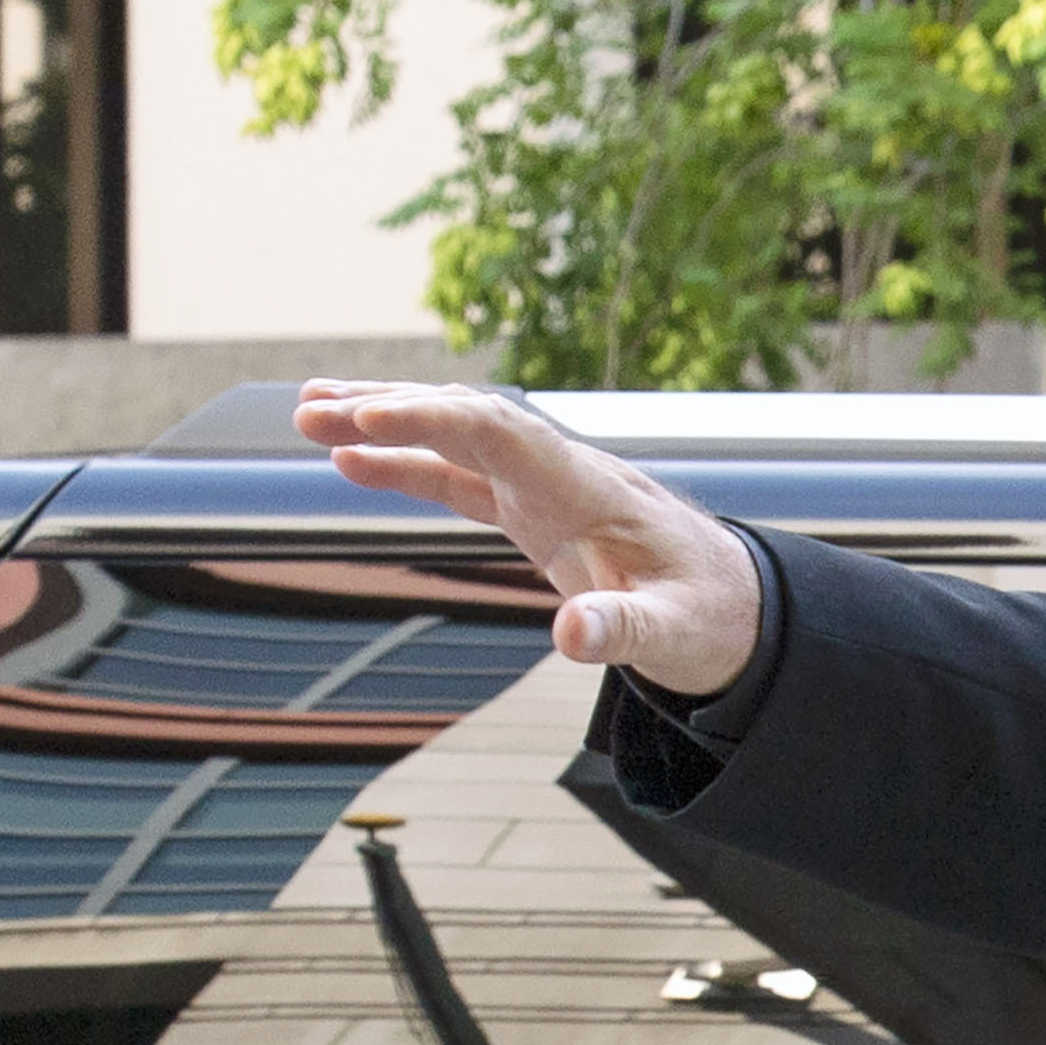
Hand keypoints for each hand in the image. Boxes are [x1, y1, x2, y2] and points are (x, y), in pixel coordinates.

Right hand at [293, 381, 765, 699]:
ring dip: (384, 425)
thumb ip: (624, 630)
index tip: (369, 415)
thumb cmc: (711, 617)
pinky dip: (406, 466)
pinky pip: (459, 477)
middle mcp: (561, 474)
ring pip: (455, 439)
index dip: (435, 418)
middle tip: (310, 408)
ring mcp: (544, 489)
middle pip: (467, 420)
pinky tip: (349, 462)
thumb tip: (571, 635)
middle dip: (391, 409)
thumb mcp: (674, 634)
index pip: (502, 433)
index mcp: (590, 488)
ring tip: (306, 414)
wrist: (739, 607)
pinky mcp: (534, 512)